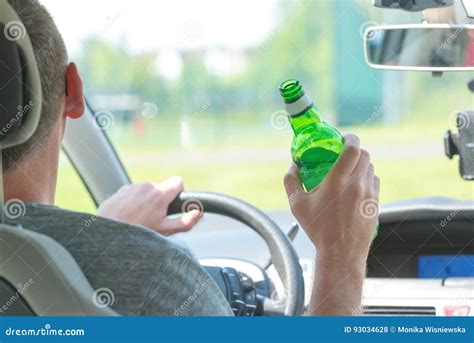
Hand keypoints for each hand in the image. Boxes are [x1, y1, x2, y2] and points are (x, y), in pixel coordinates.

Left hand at [97, 177, 201, 235]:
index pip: (178, 181)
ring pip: (146, 191)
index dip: (178, 192)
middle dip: (160, 200)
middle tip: (154, 217)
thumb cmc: (137, 232)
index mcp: (160, 194)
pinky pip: (133, 194)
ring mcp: (132, 187)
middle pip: (161, 188)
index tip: (173, 203)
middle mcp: (147, 186)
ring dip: (146, 202)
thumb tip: (198, 213)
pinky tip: (128, 216)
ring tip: (139, 218)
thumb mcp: (164, 230)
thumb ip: (185, 221)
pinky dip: (133, 203)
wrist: (107, 232)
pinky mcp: (121, 191)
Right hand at [283, 134, 379, 314]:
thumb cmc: (318, 229)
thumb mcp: (297, 205)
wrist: (341, 253)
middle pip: (365, 155)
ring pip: (371, 168)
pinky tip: (356, 185)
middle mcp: (356, 185)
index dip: (350, 138)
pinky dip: (367, 178)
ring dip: (361, 164)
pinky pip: (374, 182)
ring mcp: (369, 195)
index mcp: (337, 181)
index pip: (353, 149)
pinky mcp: (376, 204)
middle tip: (344, 152)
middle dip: (355, 150)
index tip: (344, 138)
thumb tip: (292, 166)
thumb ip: (291, 181)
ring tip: (349, 170)